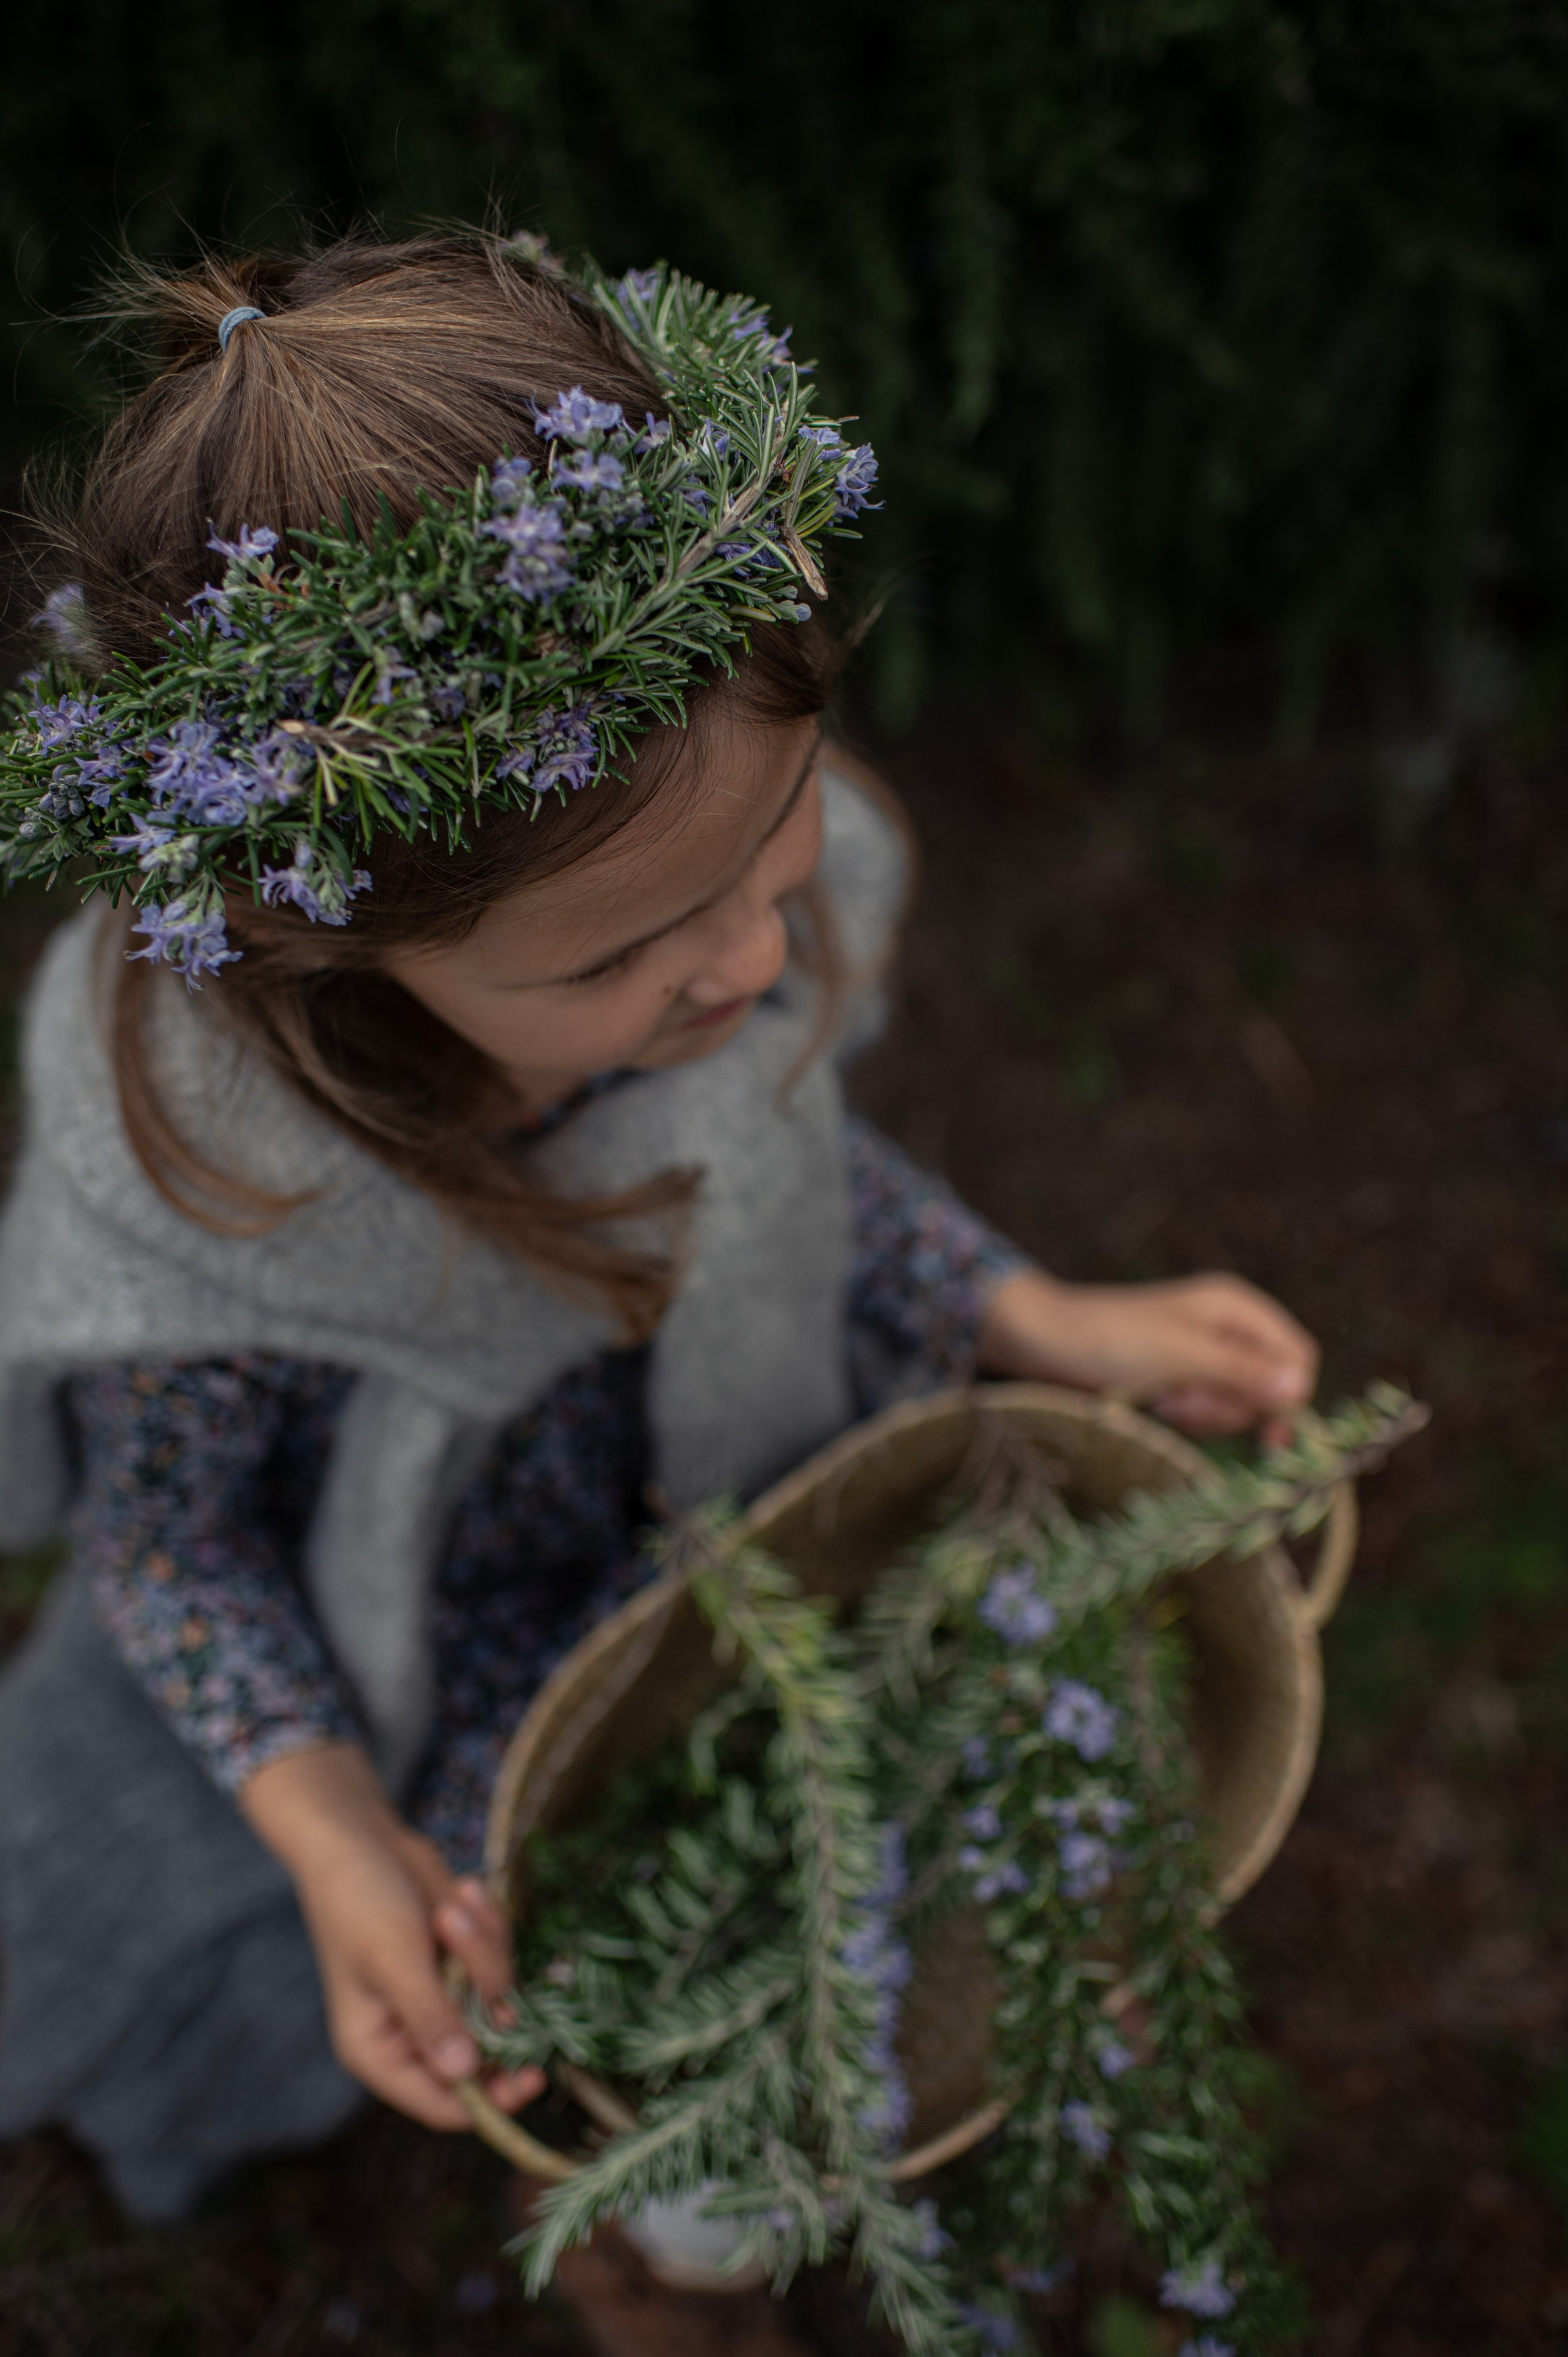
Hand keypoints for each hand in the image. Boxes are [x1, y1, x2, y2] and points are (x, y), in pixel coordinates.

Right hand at [240, 1743, 543, 2128]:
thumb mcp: (394, 1960)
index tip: (534, 2076)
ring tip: (449, 1907)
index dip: (491, 2099)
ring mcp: (441, 1996)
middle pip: (484, 2051)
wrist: (361, 1838)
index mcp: (381, 2052)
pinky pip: (501, 1960)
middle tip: (469, 1944)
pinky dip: (488, 1927)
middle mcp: (413, 2034)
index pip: (444, 2105)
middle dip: (484, 1990)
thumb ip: (431, 2017)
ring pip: (497, 1996)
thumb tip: (466, 2074)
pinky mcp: (461, 1963)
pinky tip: (459, 1894)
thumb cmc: (361, 1902)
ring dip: (483, 1947)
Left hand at [979, 1266, 1317, 1440]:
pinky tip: (1157, 1405)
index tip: (1263, 1429)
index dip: (1287, 1396)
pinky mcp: (1180, 1377)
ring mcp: (1204, 1353)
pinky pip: (1207, 1409)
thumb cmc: (1109, 1340)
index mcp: (1236, 1307)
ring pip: (1237, 1404)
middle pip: (1269, 1386)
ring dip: (1204, 1414)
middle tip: (1183, 1399)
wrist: (1042, 1341)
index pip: (1297, 1356)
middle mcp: (1227, 1327)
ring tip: (1163, 1400)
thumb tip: (1301, 1389)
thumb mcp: (1181, 1356)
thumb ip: (1241, 1372)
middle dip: (1230, 1406)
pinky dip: (1186, 1415)